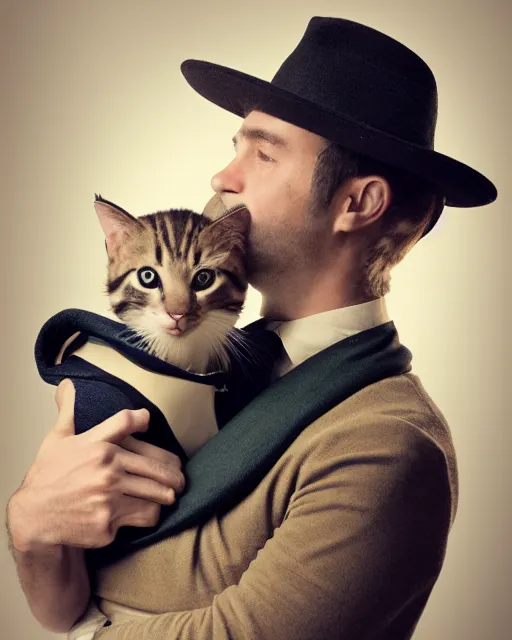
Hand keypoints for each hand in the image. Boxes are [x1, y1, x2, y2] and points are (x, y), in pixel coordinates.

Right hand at [9, 379, 185, 551]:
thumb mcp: (57, 439)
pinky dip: (152, 514)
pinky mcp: (109, 522)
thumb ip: (69, 411)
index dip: (142, 419)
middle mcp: (106, 469)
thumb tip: (67, 384)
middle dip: (175, 475)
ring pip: (157, 494)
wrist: (34, 516)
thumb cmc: (48, 476)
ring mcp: (109, 497)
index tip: (148, 422)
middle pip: (157, 467)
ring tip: (171, 495)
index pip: (127, 421)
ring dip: (167, 495)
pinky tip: (150, 511)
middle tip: (180, 479)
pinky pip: (145, 516)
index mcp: (97, 445)